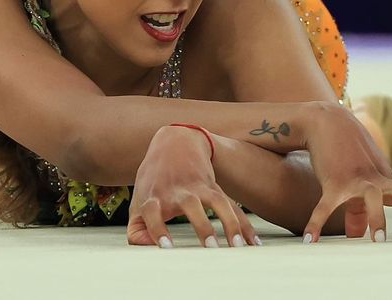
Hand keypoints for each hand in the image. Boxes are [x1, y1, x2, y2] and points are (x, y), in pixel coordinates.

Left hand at [127, 125, 258, 248]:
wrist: (175, 142)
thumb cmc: (154, 180)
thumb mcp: (138, 201)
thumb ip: (137, 231)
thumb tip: (152, 249)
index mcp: (154, 197)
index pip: (152, 213)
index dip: (157, 229)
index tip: (167, 246)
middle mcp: (177, 191)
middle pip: (191, 205)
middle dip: (202, 226)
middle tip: (211, 248)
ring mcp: (198, 187)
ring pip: (218, 202)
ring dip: (229, 223)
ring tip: (237, 246)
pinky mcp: (214, 187)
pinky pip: (232, 206)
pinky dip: (244, 225)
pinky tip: (254, 243)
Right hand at [300, 103, 391, 242]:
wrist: (327, 122)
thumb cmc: (348, 155)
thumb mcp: (361, 181)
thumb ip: (361, 210)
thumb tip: (357, 235)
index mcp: (391, 182)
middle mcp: (379, 180)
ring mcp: (357, 180)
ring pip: (374, 196)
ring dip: (378, 218)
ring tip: (378, 241)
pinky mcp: (334, 181)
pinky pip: (326, 205)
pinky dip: (317, 223)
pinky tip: (310, 241)